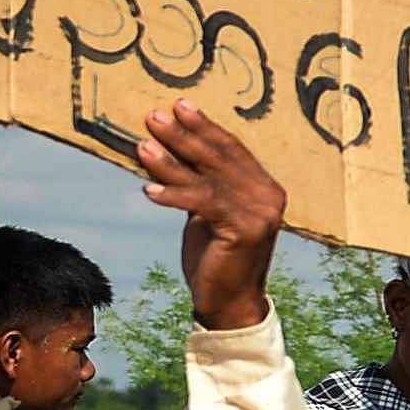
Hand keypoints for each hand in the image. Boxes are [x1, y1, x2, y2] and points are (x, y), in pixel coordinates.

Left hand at [137, 102, 287, 331]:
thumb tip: (165, 153)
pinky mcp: (244, 229)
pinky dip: (174, 195)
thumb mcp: (206, 215)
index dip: (204, 127)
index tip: (179, 106)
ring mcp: (260, 212)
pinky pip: (202, 204)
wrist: (229, 303)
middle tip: (153, 116)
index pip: (230, 149)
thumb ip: (200, 186)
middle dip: (184, 135)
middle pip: (219, 157)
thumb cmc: (215, 258)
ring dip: (171, 161)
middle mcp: (268, 194)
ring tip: (141, 146)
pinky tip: (147, 191)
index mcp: (264, 187)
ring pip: (207, 178)